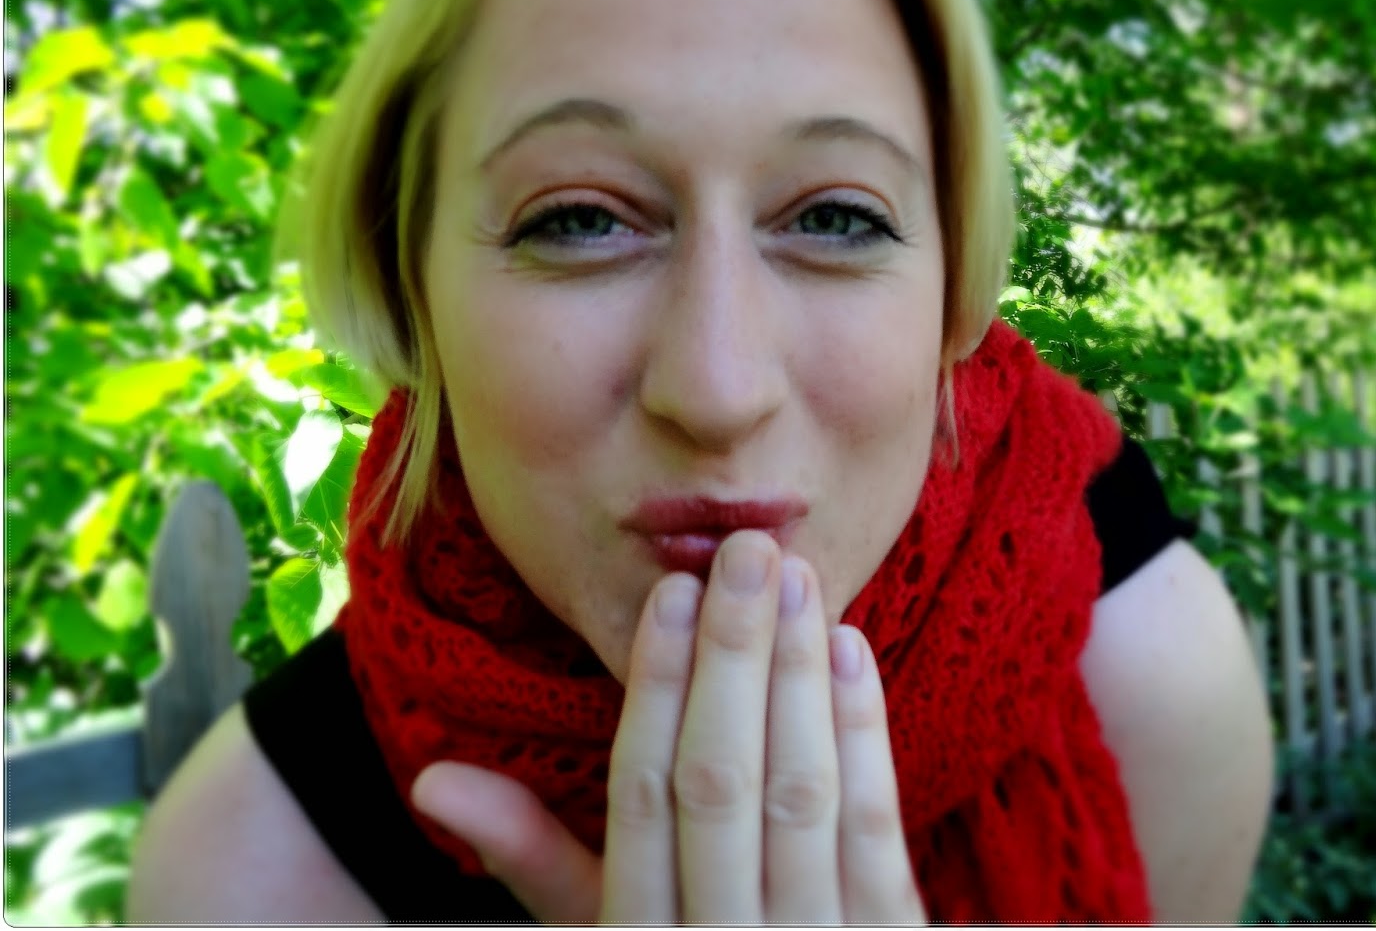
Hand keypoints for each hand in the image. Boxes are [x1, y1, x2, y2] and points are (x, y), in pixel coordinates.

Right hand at [411, 530, 926, 923]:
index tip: (673, 590)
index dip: (659, 689)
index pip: (643, 796)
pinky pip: (873, 832)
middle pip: (721, 783)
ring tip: (798, 578)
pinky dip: (863, 734)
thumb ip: (532, 859)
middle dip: (735, 657)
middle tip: (749, 552)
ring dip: (797, 677)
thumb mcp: (606, 930)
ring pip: (798, 797)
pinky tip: (850, 649)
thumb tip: (431, 777)